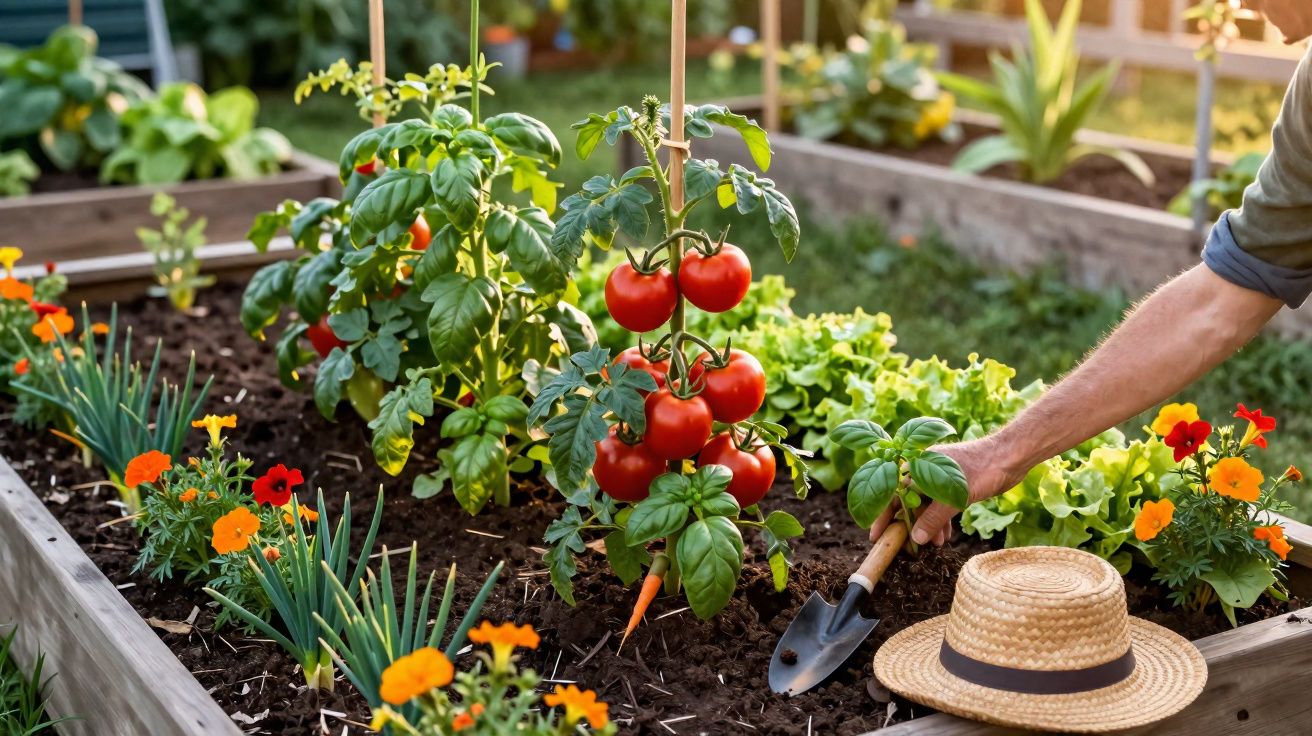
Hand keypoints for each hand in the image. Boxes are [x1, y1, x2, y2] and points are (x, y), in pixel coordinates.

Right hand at [867, 436, 1027, 546]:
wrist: (1010, 456)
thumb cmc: (981, 468)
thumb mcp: (954, 496)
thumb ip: (933, 518)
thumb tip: (916, 539)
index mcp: (917, 465)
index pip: (892, 493)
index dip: (883, 515)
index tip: (877, 536)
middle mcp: (924, 470)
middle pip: (908, 501)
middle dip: (909, 525)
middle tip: (906, 546)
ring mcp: (938, 477)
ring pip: (925, 505)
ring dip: (927, 525)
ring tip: (933, 545)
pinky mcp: (953, 485)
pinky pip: (940, 505)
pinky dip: (941, 520)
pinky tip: (945, 536)